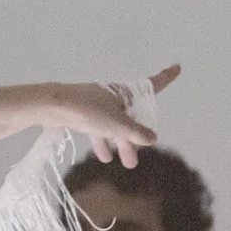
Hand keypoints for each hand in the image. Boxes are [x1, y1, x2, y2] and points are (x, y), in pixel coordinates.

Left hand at [58, 66, 179, 166]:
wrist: (52, 107)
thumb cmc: (89, 111)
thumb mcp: (117, 124)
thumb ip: (135, 132)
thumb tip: (152, 138)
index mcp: (125, 93)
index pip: (151, 85)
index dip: (165, 77)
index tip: (178, 67)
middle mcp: (113, 96)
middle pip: (131, 115)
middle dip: (135, 137)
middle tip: (136, 160)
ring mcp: (97, 104)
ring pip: (114, 125)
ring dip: (119, 144)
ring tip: (126, 163)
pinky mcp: (82, 113)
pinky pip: (98, 128)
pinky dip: (102, 142)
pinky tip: (104, 157)